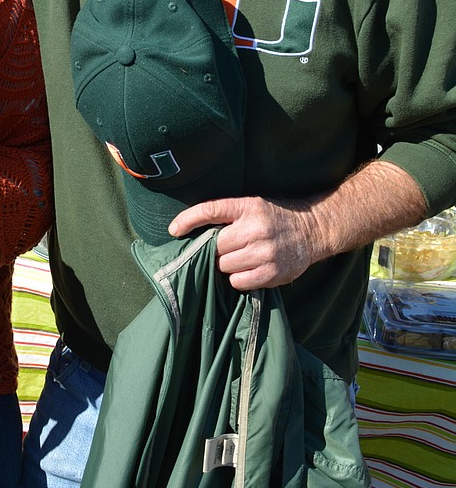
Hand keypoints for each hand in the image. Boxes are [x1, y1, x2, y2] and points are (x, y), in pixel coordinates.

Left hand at [169, 196, 316, 290]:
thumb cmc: (276, 218)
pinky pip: (238, 281)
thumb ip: (229, 217)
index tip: (173, 230)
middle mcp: (256, 228)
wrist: (313, 229)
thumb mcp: (253, 206)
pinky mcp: (273, 272)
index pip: (210, 210)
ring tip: (238, 258)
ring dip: (226, 264)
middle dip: (215, 249)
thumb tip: (194, 233)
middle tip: (224, 248)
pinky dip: (237, 278)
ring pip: (225, 265)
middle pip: (216, 246)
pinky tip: (246, 270)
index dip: (188, 219)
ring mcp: (265, 252)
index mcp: (248, 207)